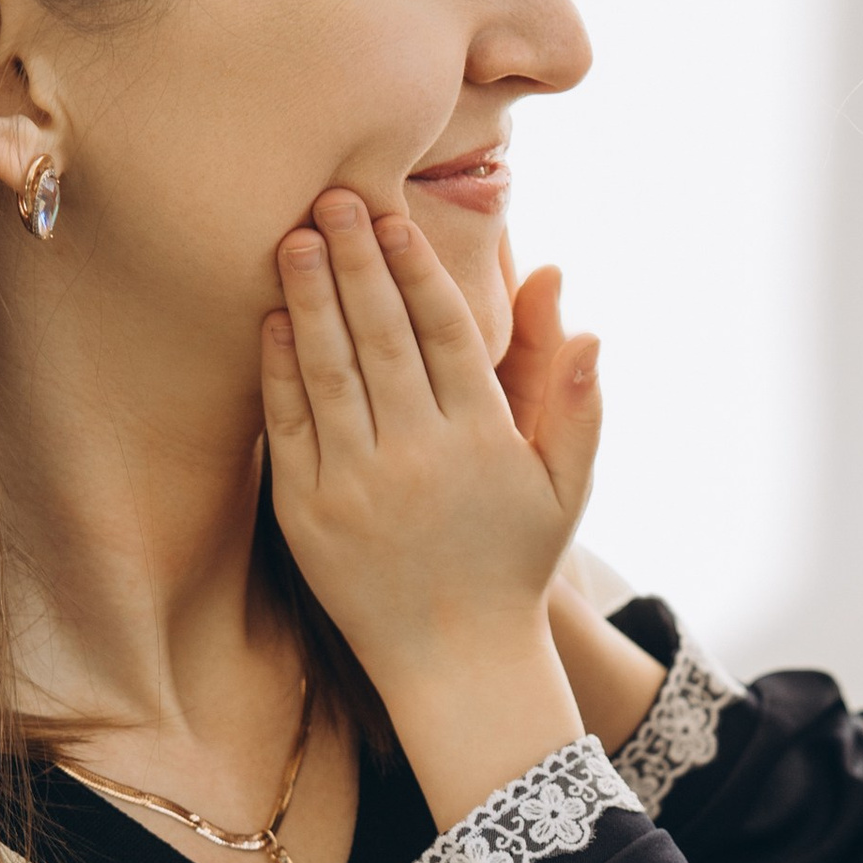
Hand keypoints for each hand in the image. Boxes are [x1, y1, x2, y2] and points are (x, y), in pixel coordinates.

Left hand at [262, 190, 603, 817]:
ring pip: (329, 371)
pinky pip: (291, 425)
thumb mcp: (565, 486)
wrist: (456, 663)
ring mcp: (357, 486)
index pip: (446, 333)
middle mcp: (417, 458)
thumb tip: (587, 320)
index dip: (417, 269)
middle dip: (356, 261)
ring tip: (295, 238)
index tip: (396, 218)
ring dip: (309, 297)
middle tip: (332, 198)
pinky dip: (280, 368)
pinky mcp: (308, 514)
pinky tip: (275, 319)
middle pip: (381, 337)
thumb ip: (577, 401)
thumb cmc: (514, 564)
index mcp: (481, 442)